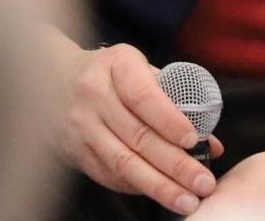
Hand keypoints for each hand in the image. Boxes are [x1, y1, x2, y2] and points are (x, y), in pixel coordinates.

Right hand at [46, 31, 223, 214]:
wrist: (53, 80)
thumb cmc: (113, 76)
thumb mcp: (142, 71)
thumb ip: (177, 102)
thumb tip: (212, 144)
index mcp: (116, 65)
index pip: (143, 95)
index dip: (169, 120)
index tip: (194, 141)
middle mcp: (94, 94)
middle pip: (137, 135)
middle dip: (175, 164)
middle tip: (203, 183)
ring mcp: (81, 125)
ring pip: (123, 162)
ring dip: (159, 186)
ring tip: (187, 200)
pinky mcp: (75, 151)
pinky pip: (109, 175)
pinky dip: (138, 187)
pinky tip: (160, 194)